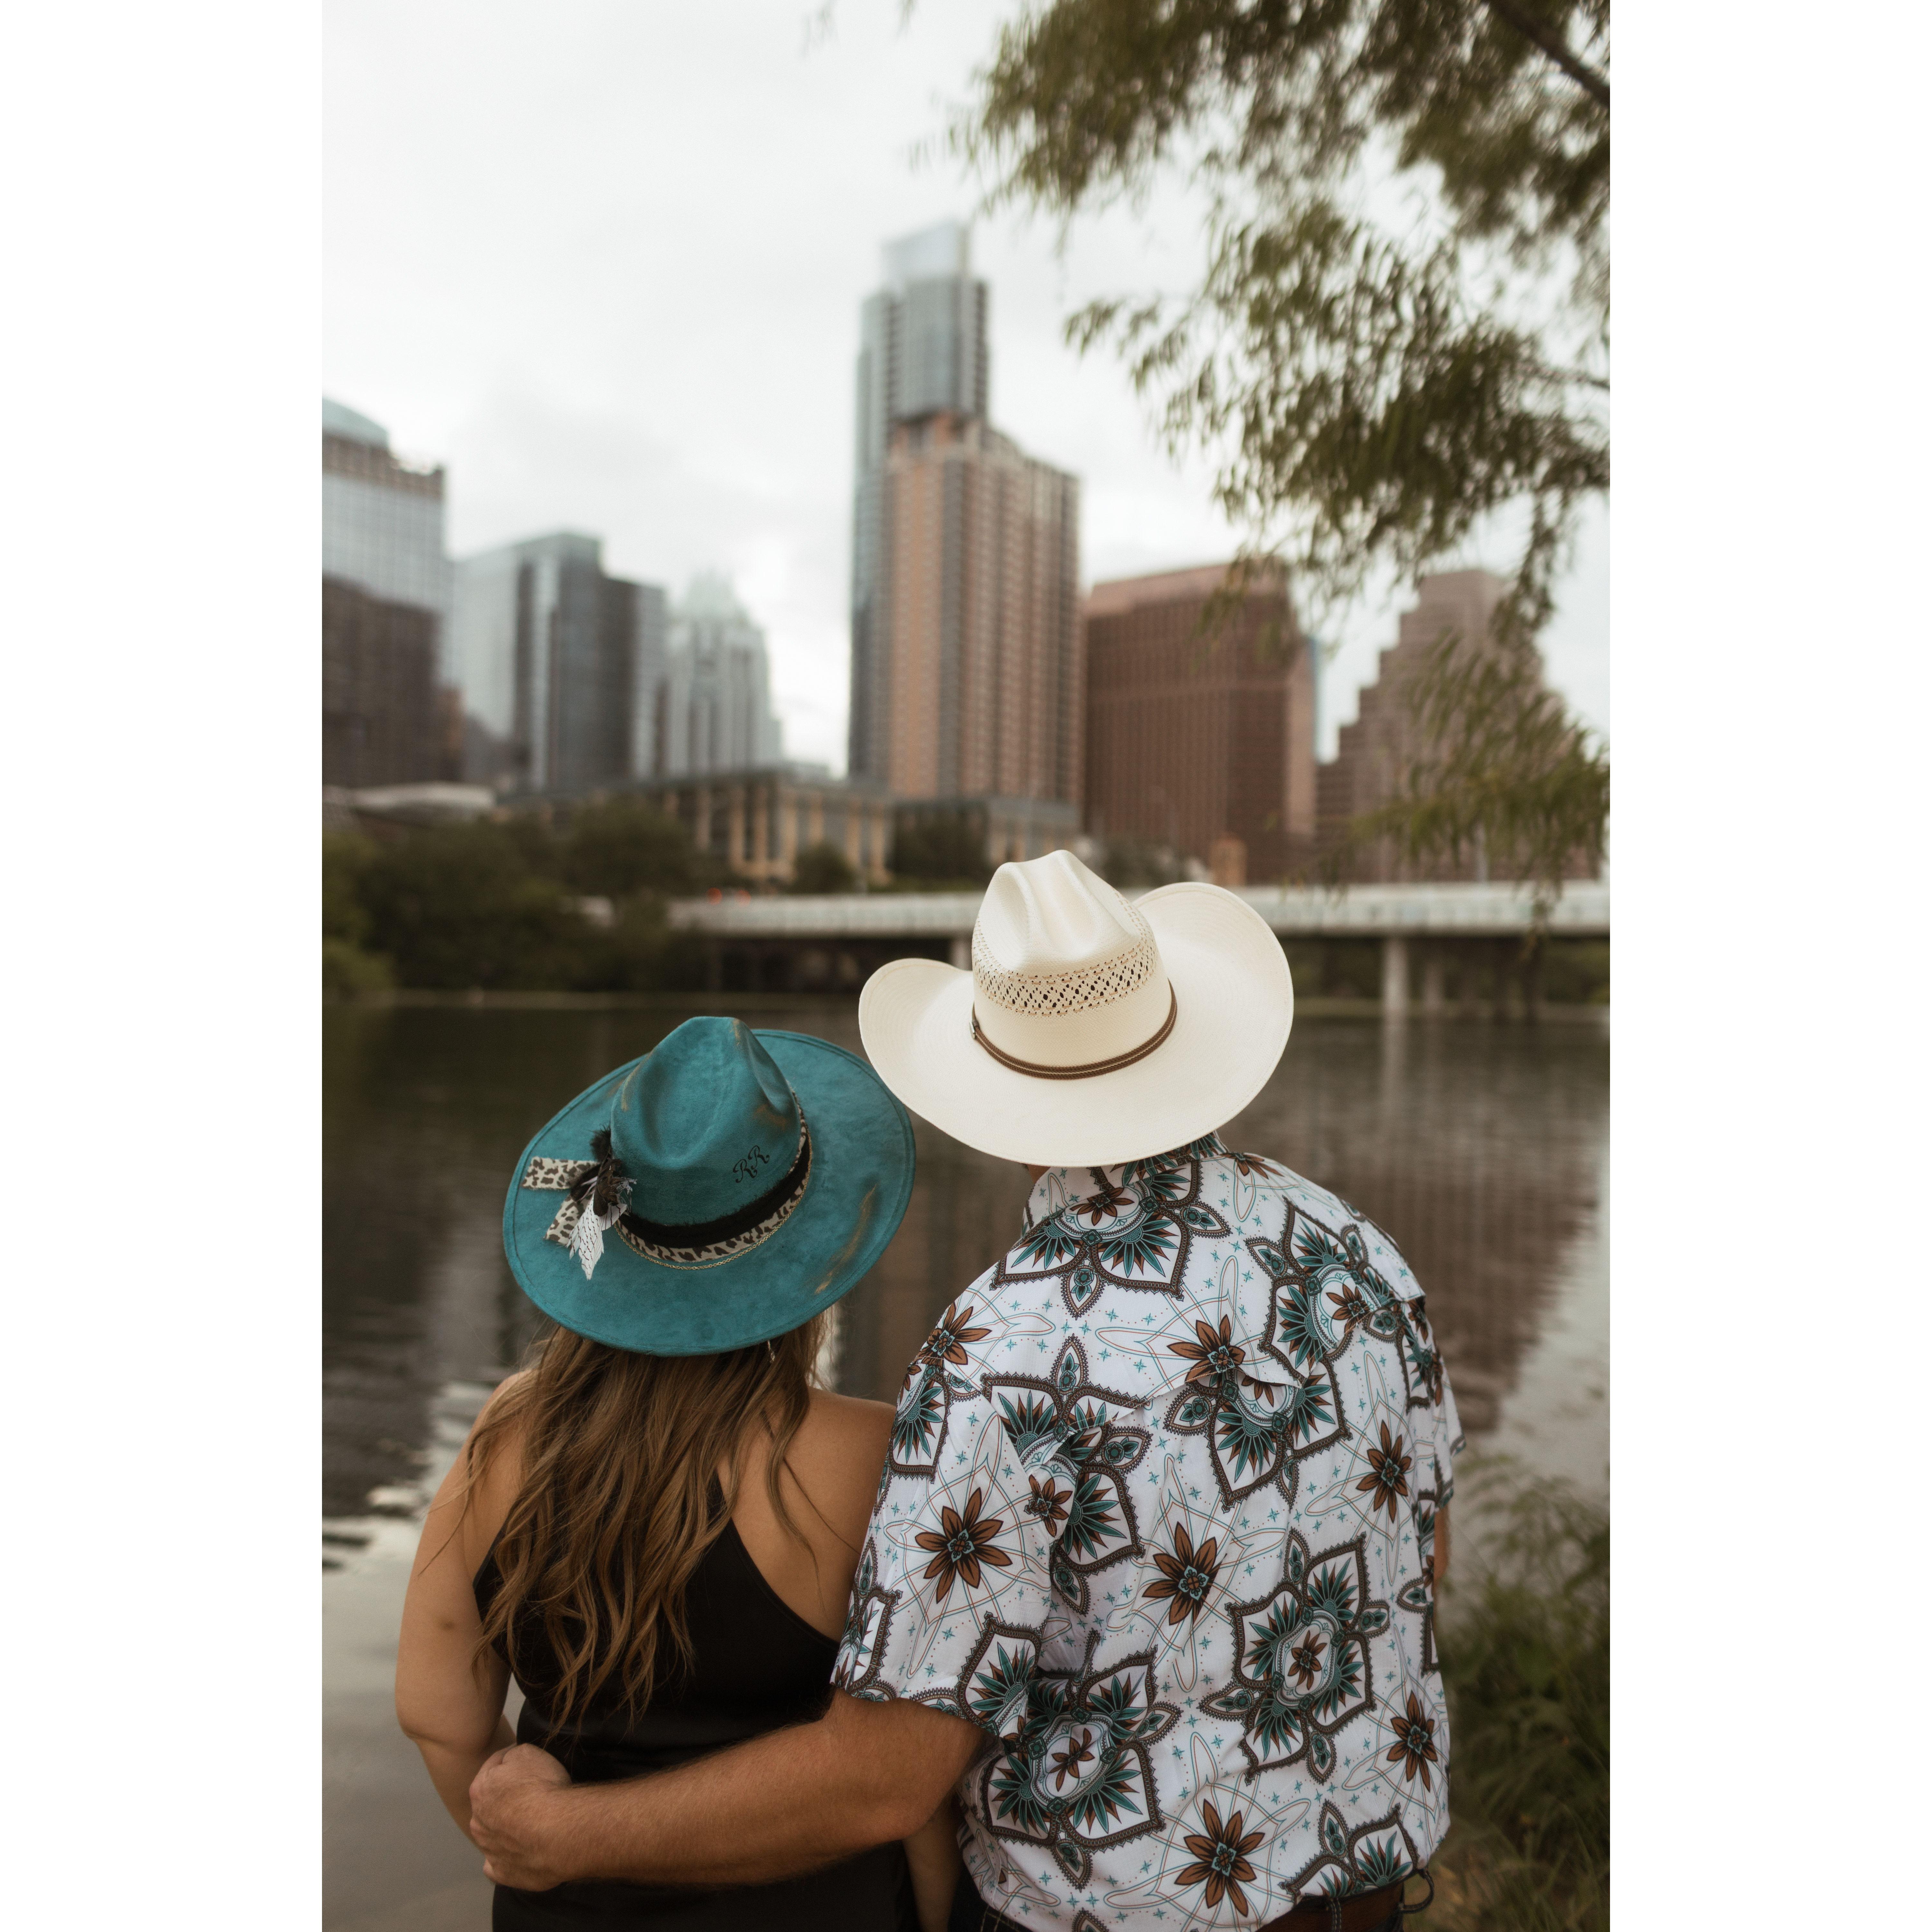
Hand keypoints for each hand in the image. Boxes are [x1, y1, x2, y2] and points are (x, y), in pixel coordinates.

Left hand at [469, 1743, 573, 1889]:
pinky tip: (519, 1852)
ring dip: (504, 1829)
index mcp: (479, 1791)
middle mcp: (478, 1822)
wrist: (559, 1832)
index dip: (511, 1760)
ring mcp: (488, 1851)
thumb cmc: (542, 1788)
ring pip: (492, 1835)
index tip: (528, 1762)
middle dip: (505, 1798)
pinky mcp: (502, 1874)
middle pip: (490, 1804)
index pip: (493, 1766)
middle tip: (531, 1794)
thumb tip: (508, 1762)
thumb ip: (511, 1756)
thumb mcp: (527, 1753)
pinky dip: (505, 1858)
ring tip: (530, 1824)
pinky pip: (498, 1865)